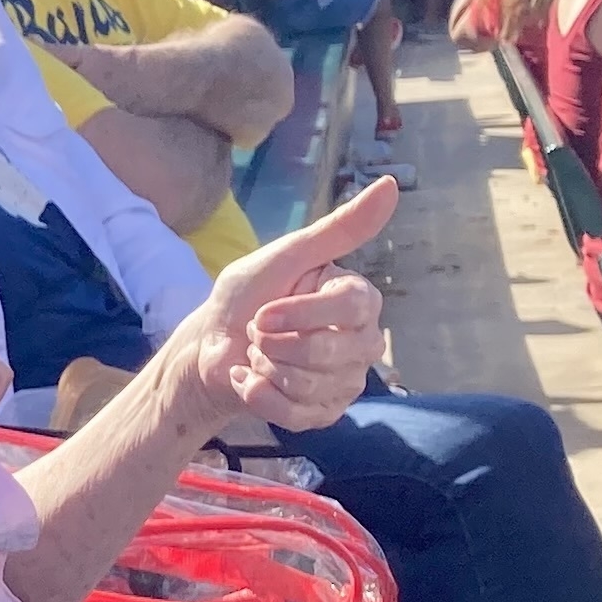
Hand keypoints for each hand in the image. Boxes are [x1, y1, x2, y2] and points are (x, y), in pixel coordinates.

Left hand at [175, 176, 393, 437]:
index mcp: (358, 299)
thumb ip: (340, 228)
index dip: (301, 314)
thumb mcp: (286, 255)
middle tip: (257, 331)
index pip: (351, 309)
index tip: (263, 312)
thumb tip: (391, 186)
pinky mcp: (326, 414)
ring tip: (257, 354)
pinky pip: (298, 415)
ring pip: (310, 386)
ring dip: (265, 368)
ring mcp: (347, 381)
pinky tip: (250, 380)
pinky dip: (261, 396)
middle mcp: (363, 341)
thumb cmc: (248, 296)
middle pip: (328, 353)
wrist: (210, 345)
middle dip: (274, 344)